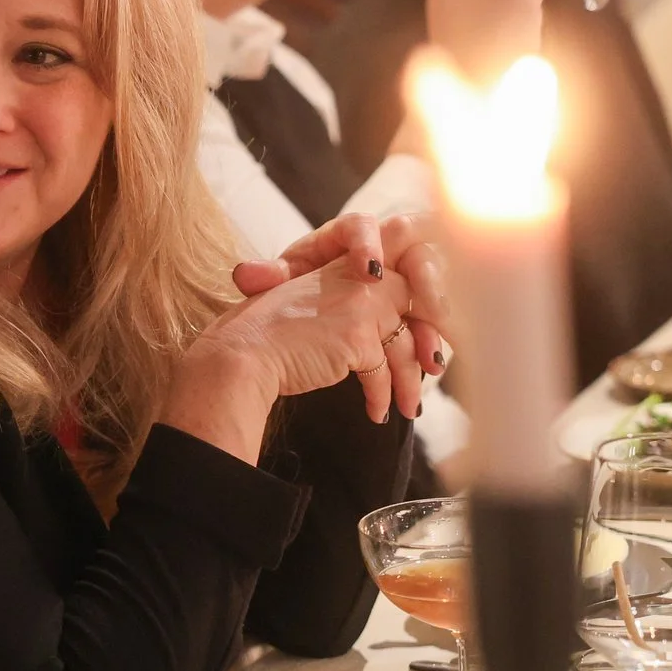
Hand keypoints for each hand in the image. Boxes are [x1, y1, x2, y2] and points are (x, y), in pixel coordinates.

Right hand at [185, 254, 423, 431]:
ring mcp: (363, 301)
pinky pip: (384, 371)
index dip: (430, 293)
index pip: (409, 262)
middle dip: (428, 346)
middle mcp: (361, 273)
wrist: (241, 353)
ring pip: (406, 345)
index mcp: (349, 259)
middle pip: (417, 307)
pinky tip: (375, 411)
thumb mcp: (324, 303)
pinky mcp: (358, 335)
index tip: (429, 327)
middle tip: (430, 372)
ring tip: (407, 407)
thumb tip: (413, 328)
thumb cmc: (274, 334)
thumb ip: (364, 303)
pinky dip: (381, 396)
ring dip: (409, 383)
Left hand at [232, 212, 450, 379]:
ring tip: (432, 354)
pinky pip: (431, 321)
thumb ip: (268, 277)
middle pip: (416, 250)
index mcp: (344, 238)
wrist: (302, 319)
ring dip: (434, 323)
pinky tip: (431, 367)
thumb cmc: (294, 293)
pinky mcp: (412, 308)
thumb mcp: (283, 285)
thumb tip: (246, 275)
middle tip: (430, 308)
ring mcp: (402, 279)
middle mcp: (381, 250)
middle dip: (427, 280)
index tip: (371, 272)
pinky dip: (432, 344)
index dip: (370, 244)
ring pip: (432, 291)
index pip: (362, 226)